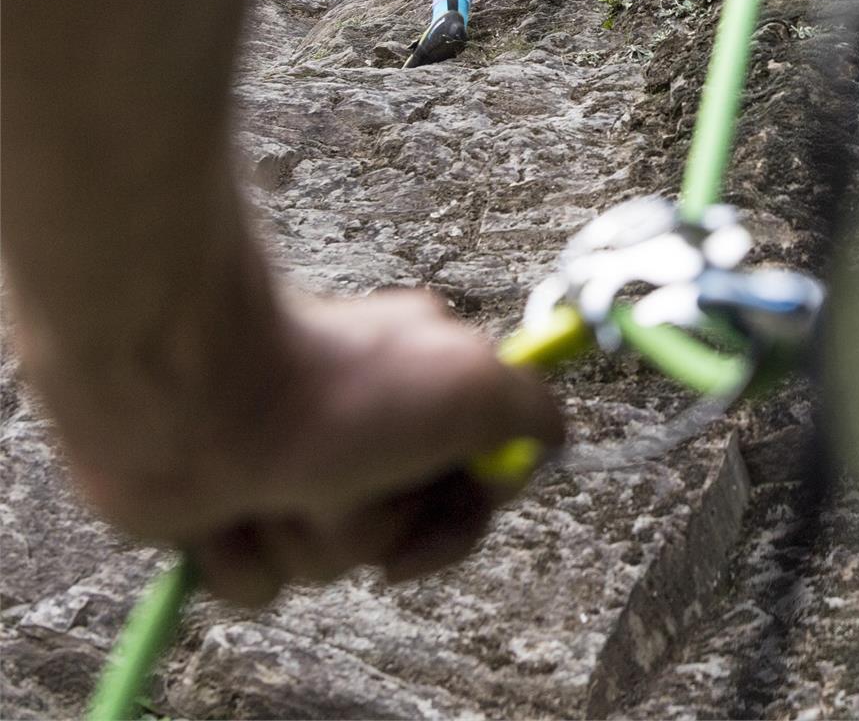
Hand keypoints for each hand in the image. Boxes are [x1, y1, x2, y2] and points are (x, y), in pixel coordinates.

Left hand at [38, 287, 563, 605]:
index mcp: (427, 386)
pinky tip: (234, 506)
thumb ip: (536, 410)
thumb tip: (552, 436)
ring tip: (285, 482)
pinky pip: (260, 580)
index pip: (479, 476)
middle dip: (386, 524)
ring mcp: (297, 471)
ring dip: (314, 537)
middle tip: (359, 481)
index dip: (474, 499)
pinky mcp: (232, 511)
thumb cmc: (337, 389)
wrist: (200, 398)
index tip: (464, 493)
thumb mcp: (479, 385)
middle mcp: (366, 428)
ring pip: (333, 561)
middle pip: (411, 530)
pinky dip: (248, 552)